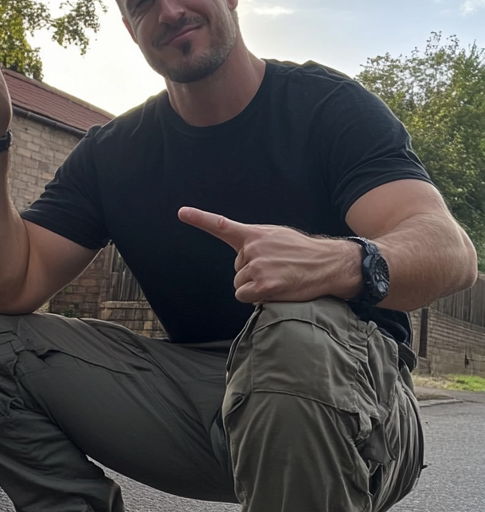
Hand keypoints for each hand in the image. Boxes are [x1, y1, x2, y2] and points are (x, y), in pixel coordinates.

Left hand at [177, 208, 361, 303]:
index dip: (200, 218)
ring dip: (255, 287)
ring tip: (278, 278)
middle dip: (251, 273)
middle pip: (236, 270)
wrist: (328, 264)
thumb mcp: (278, 237)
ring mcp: (258, 267)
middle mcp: (253, 248)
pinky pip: (245, 297)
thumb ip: (256, 242)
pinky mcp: (264, 286)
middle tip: (276, 269)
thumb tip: (244, 255)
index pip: (222, 225)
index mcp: (254, 234)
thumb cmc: (302, 253)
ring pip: (240, 285)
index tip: (182, 212)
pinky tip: (275, 290)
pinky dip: (256, 298)